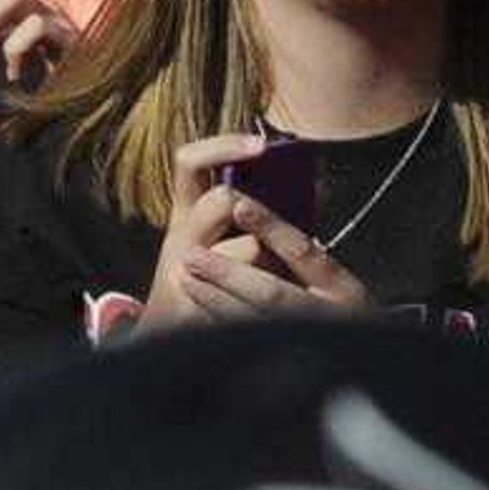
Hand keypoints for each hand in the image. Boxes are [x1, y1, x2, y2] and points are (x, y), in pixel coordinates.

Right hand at [137, 134, 373, 329]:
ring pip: (247, 248)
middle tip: (277, 229)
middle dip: (260, 213)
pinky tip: (281, 307)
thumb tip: (315, 189)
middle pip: (224, 200)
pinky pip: (246, 292)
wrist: (173, 343)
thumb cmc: (218, 289)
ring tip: (284, 278)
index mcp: (185, 216)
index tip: (261, 146)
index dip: (222, 147)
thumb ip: (258, 216)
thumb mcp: (227, 243)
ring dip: (275, 260)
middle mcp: (178, 239)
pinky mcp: (187, 308)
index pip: (189, 163)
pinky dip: (271, 298)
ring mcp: (178, 273)